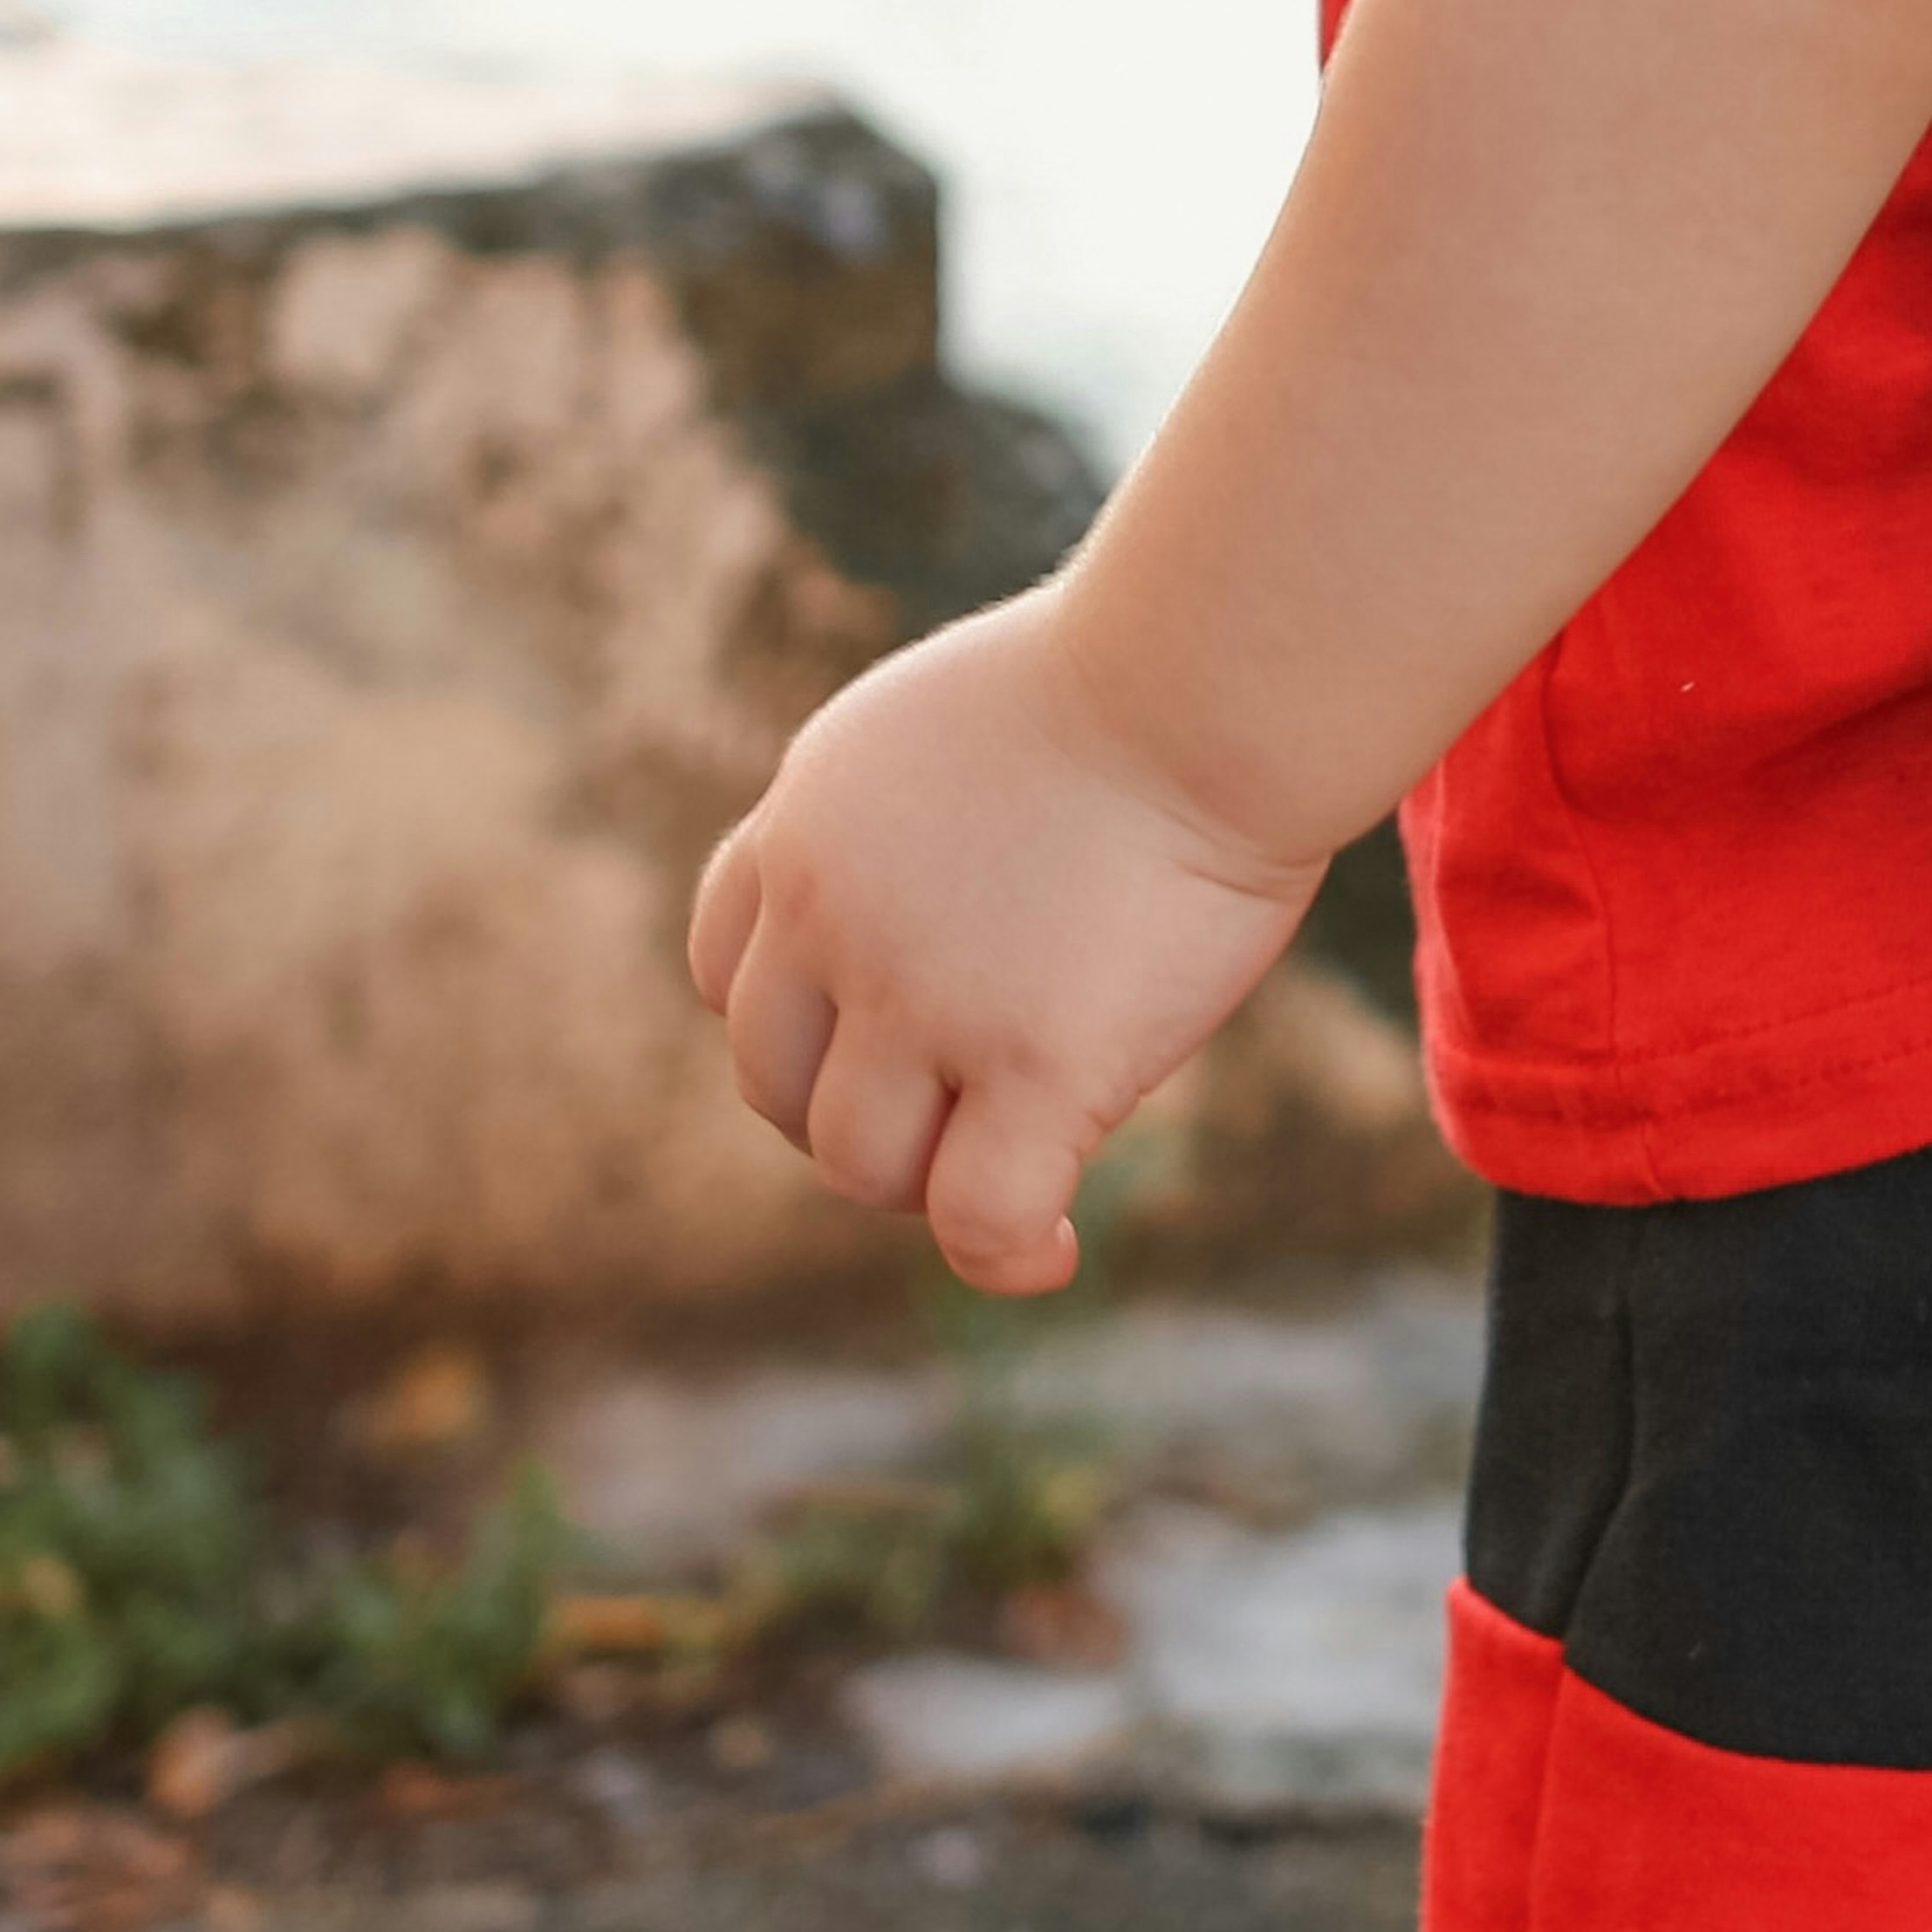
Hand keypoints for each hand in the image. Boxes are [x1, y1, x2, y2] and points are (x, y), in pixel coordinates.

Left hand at [686, 593, 1321, 1295]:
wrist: (1206, 675)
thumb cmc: (1136, 681)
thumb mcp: (952, 730)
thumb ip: (908, 830)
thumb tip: (948, 921)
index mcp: (807, 819)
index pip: (725, 971)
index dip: (796, 1030)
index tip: (875, 1043)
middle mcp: (830, 911)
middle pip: (776, 1081)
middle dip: (857, 1117)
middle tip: (959, 1117)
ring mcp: (921, 993)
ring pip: (860, 1164)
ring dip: (930, 1182)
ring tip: (1018, 1168)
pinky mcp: (1031, 1060)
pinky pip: (978, 1218)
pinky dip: (1007, 1257)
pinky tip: (1055, 1249)